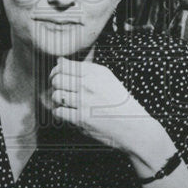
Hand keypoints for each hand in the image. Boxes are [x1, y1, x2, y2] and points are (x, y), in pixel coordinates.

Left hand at [50, 58, 175, 170]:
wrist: (133, 125)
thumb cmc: (119, 102)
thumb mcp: (107, 78)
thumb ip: (84, 69)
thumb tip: (60, 61)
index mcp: (95, 72)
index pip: (64, 65)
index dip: (56, 71)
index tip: (57, 76)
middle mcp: (88, 84)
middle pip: (57, 79)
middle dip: (55, 84)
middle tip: (60, 89)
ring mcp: (83, 102)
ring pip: (56, 95)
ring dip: (58, 99)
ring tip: (66, 102)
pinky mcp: (80, 118)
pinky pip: (58, 111)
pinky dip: (60, 112)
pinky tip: (68, 112)